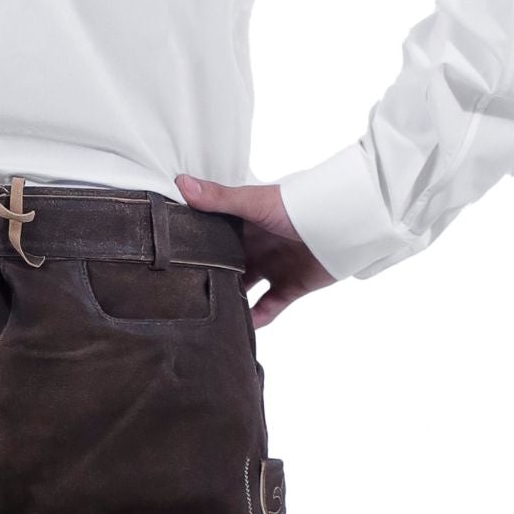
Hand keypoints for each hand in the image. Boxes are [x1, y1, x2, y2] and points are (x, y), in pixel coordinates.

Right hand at [175, 172, 335, 327]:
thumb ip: (218, 198)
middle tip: (181, 293)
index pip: (213, 235)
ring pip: (244, 288)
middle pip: (226, 265)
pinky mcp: (290, 287)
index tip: (170, 259)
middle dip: (208, 276)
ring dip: (229, 299)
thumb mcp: (253, 202)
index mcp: (244, 223)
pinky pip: (268, 308)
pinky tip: (239, 329)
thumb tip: (181, 184)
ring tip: (205, 315)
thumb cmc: (298, 205)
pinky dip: (255, 319)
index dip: (193, 246)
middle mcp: (256, 246)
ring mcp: (273, 267)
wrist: (343, 225)